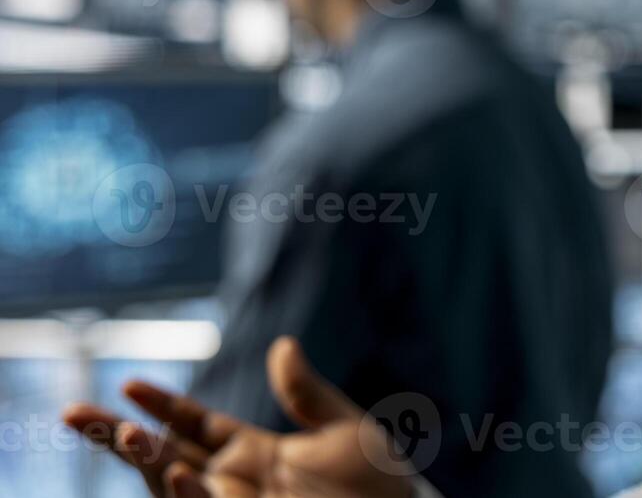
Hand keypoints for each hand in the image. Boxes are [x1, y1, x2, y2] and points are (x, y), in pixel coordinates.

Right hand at [64, 337, 416, 497]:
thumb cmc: (379, 483)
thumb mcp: (344, 428)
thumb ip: (307, 392)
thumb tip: (282, 344)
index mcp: (253, 452)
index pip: (194, 425)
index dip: (161, 406)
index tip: (129, 384)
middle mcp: (235, 481)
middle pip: (164, 455)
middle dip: (119, 438)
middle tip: (77, 413)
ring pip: (175, 487)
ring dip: (148, 462)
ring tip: (126, 434)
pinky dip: (190, 494)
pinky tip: (180, 469)